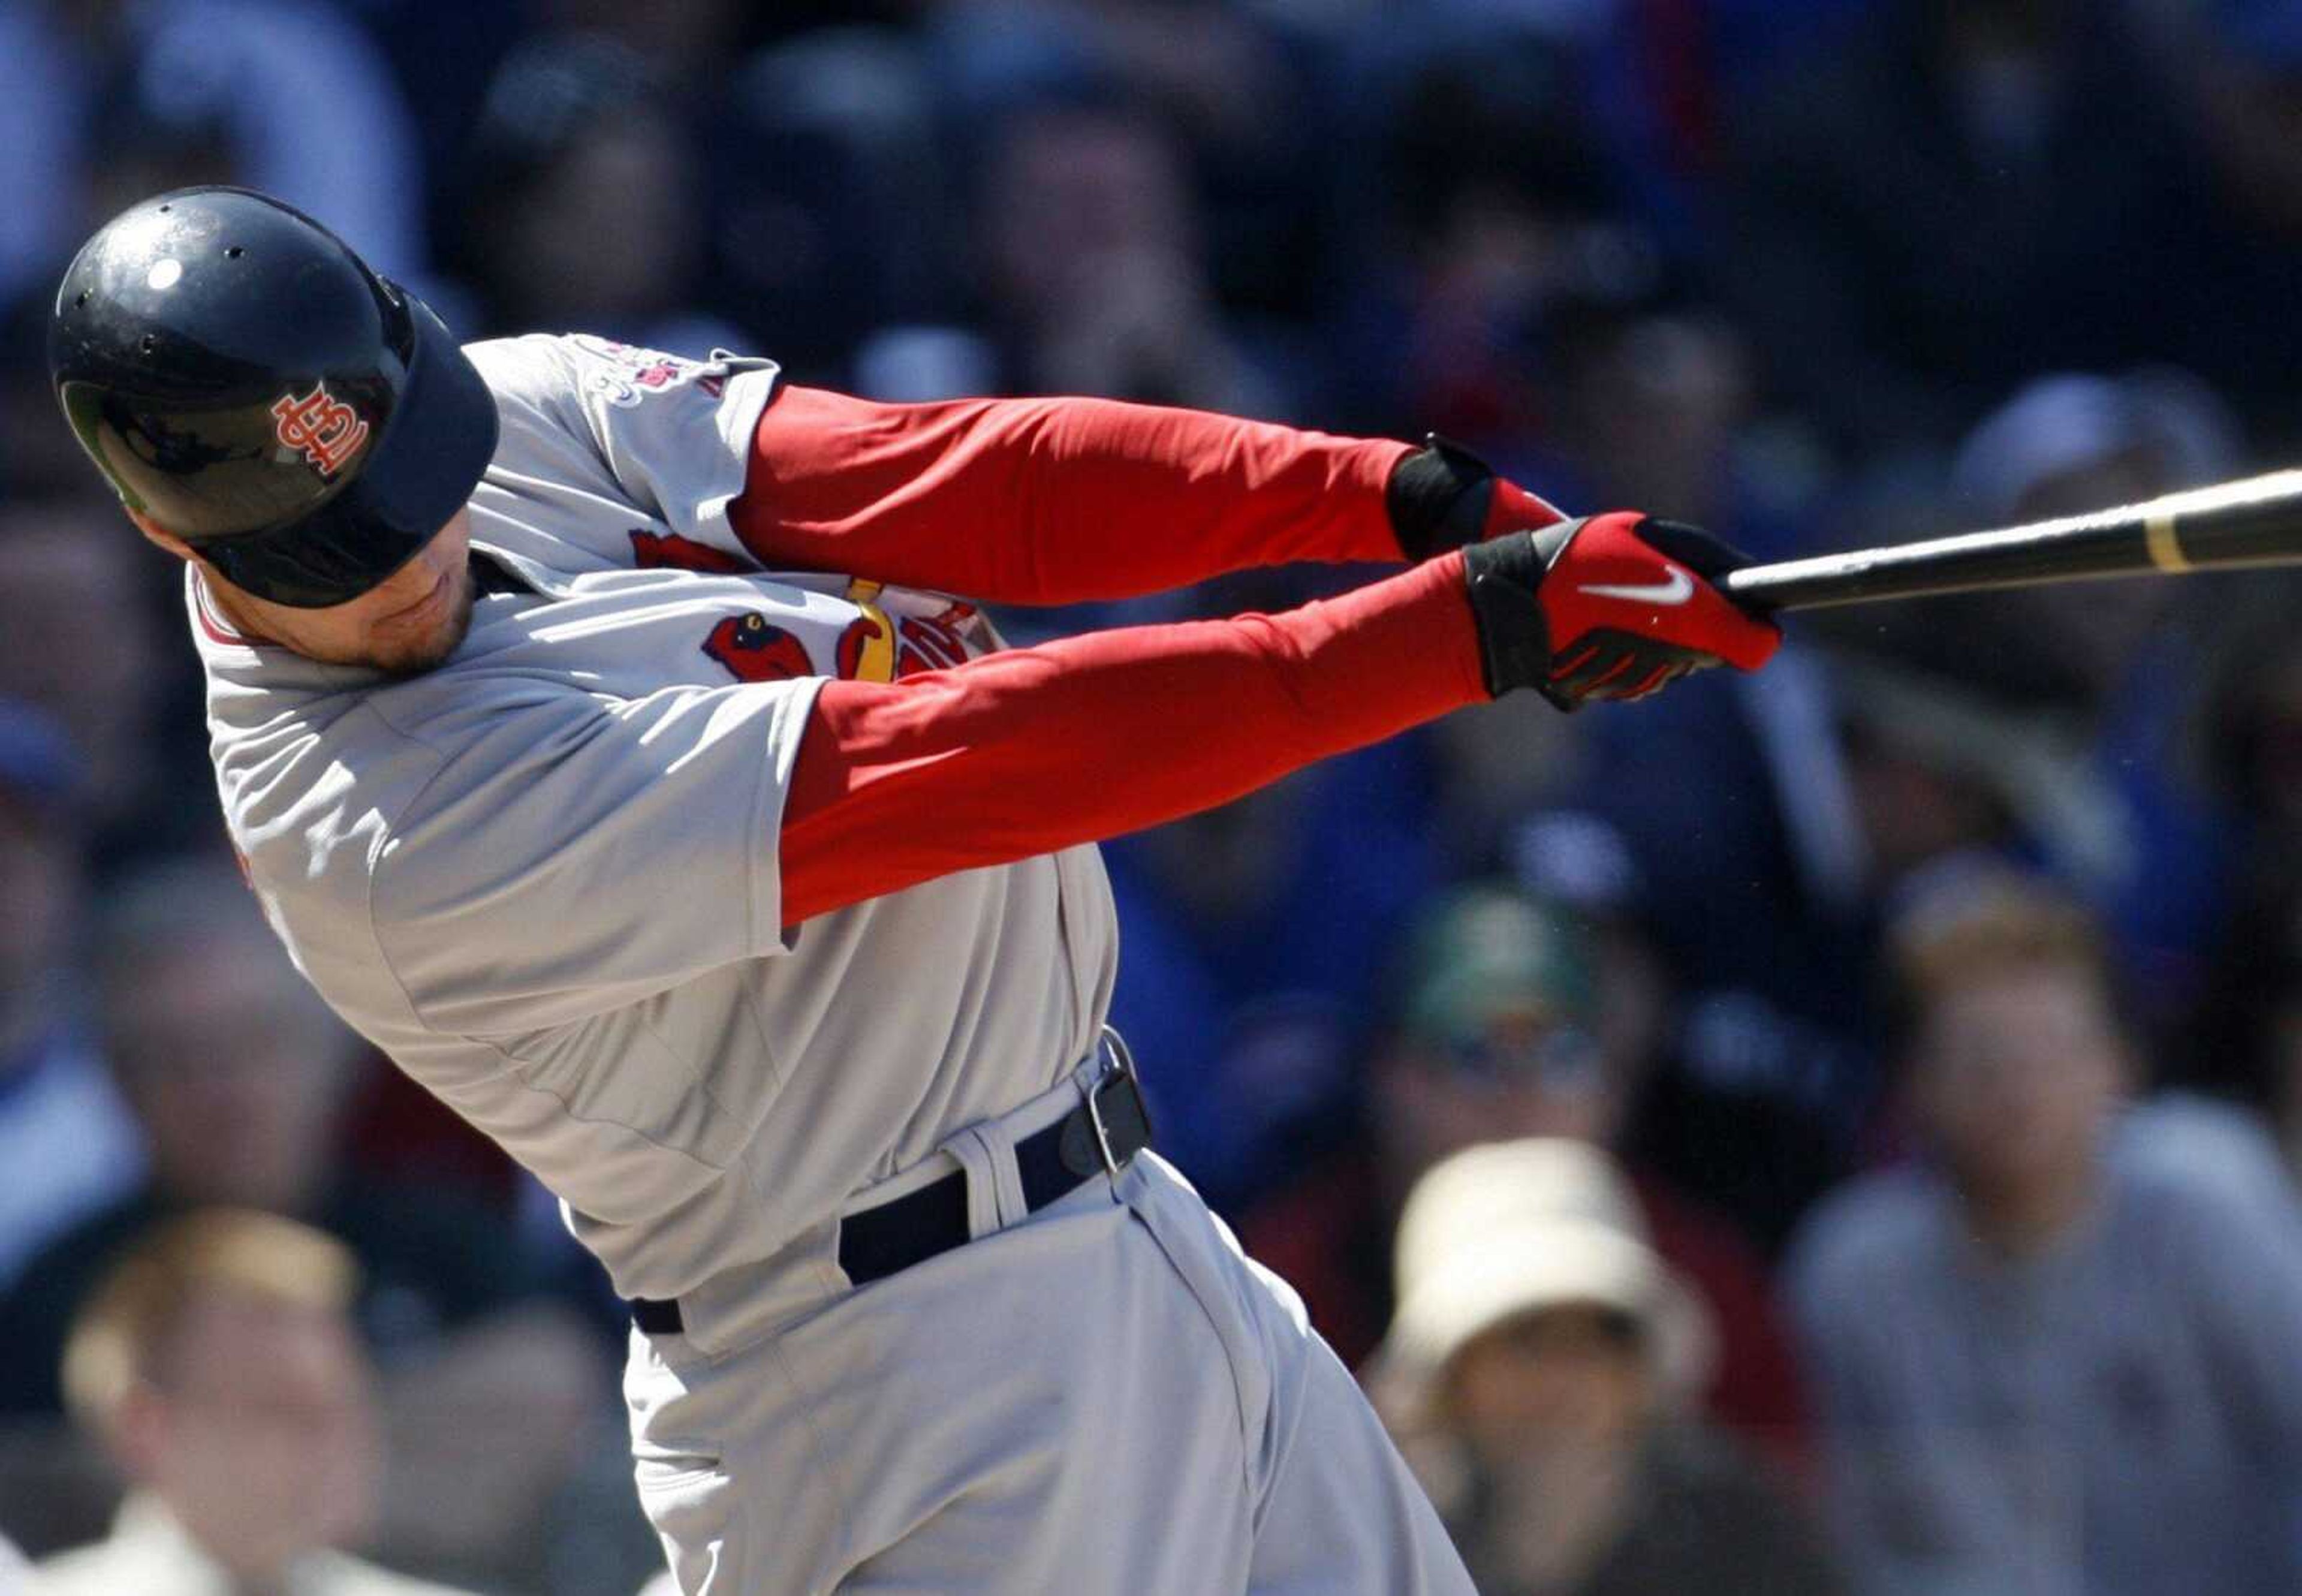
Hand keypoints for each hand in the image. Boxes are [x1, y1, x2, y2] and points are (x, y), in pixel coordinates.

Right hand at [1462, 511, 1780, 708]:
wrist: (1508, 604)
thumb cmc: (1581, 559)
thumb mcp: (1648, 534)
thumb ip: (1706, 558)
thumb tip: (1747, 579)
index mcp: (1693, 624)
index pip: (1758, 646)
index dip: (1756, 625)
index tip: (1741, 606)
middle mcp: (1671, 664)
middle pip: (1709, 652)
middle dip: (1697, 622)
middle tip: (1658, 585)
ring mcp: (1635, 683)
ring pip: (1669, 662)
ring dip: (1657, 636)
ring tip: (1615, 599)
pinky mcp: (1601, 693)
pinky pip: (1632, 672)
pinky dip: (1623, 651)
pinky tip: (1592, 624)